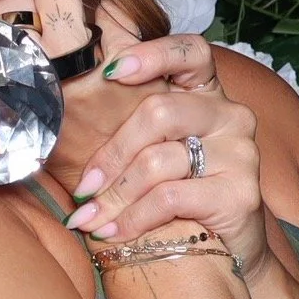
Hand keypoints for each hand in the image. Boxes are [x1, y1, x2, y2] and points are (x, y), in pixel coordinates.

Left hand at [63, 34, 274, 281]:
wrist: (224, 247)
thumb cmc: (172, 192)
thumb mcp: (148, 150)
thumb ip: (122, 125)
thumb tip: (56, 115)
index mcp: (204, 93)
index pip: (189, 51)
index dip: (151, 54)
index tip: (110, 72)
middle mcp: (229, 115)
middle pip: (158, 112)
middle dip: (110, 155)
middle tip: (84, 189)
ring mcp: (240, 152)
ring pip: (158, 160)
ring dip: (114, 196)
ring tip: (91, 219)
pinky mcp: (241, 192)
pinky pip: (170, 198)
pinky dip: (132, 218)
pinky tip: (114, 232)